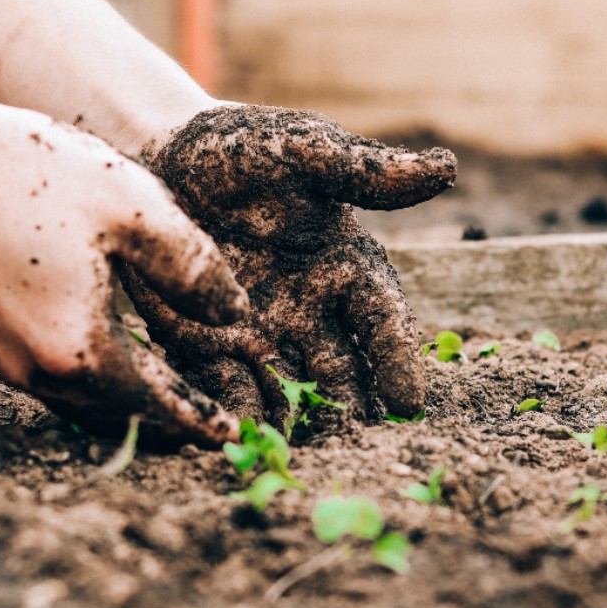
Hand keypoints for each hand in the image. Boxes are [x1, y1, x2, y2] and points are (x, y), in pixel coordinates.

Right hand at [0, 102, 247, 445]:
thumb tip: (235, 315)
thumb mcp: (136, 210)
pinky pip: (56, 380)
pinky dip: (96, 382)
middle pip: (119, 415)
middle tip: (211, 424)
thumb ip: (194, 269)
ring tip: (172, 397)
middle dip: (168, 422)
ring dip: (130, 405)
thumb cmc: (32, 174)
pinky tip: (116, 357)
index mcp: (80, 350)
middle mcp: (37, 371)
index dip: (199, 420)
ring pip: (84, 403)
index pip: (157, 405)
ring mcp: (5, 359)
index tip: (233, 437)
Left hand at [122, 105, 455, 423]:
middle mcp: (311, 311)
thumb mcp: (303, 150)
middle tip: (360, 450)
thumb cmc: (242, 148)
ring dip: (298, 425)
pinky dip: (237, 415)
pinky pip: (227, 388)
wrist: (160, 155)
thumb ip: (364, 170)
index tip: (410, 402)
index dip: (397, 359)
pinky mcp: (208, 346)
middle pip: (342, 372)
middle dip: (352, 411)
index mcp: (346, 267)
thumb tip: (446, 168)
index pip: (382, 320)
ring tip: (303, 459)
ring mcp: (261, 334)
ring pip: (290, 391)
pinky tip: (240, 441)